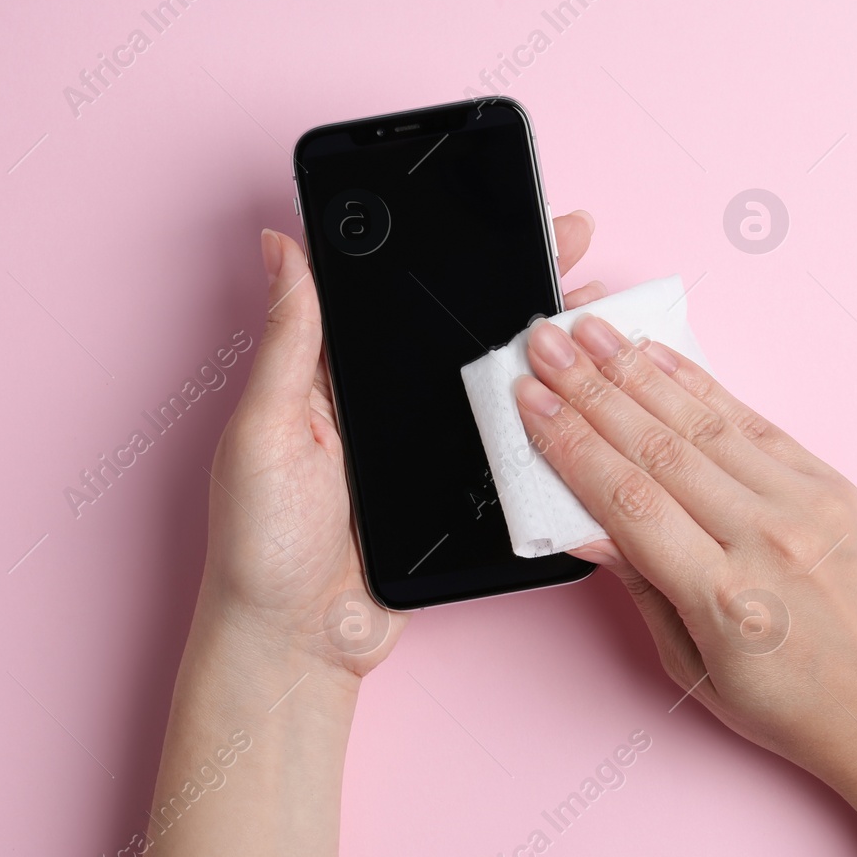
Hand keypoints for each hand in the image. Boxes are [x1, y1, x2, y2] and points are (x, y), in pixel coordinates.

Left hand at [196, 213, 604, 674]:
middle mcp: (383, 404)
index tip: (494, 211)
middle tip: (572, 246)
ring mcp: (424, 451)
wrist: (299, 646)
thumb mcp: (267, 430)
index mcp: (330, 375)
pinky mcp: (455, 497)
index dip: (445, 249)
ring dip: (544, 350)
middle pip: (459, 330)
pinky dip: (547, 422)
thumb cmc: (260, 545)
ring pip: (494, 384)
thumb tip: (281, 245)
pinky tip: (586, 397)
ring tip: (596, 312)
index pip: (395, 294)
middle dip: (517, 286)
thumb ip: (288, 343)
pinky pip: (506, 448)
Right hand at [513, 311, 856, 806]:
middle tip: (544, 344)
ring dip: (636, 370)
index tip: (529, 403)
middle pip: (655, 448)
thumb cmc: (795, 707)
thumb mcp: (694, 671)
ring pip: (701, 423)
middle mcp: (767, 540)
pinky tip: (658, 357)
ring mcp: (805, 504)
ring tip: (589, 332)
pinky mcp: (831, 483)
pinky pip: (753, 421)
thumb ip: (642, 588)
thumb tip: (586, 525)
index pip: (627, 500)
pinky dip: (701, 384)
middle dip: (588, 389)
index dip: (569, 444)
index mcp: (726, 599)